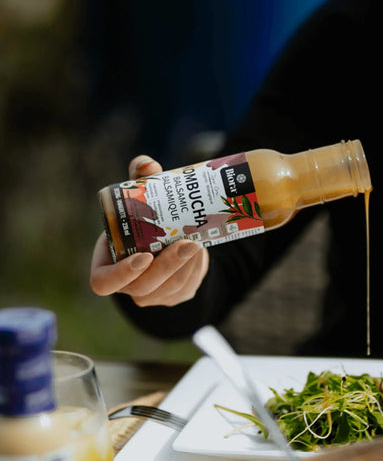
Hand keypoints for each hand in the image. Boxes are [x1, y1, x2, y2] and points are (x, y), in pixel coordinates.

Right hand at [90, 155, 209, 306]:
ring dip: (186, 265)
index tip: (145, 255)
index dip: (122, 274)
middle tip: (187, 243)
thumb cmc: (145, 219)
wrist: (167, 239)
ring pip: (170, 287)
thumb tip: (147, 164)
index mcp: (107, 266)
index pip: (104, 283)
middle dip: (168, 266)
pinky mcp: (175, 296)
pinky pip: (186, 287)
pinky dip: (195, 268)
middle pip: (144, 286)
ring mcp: (152, 295)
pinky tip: (201, 250)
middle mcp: (128, 286)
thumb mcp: (141, 198)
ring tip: (198, 240)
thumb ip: (140, 179)